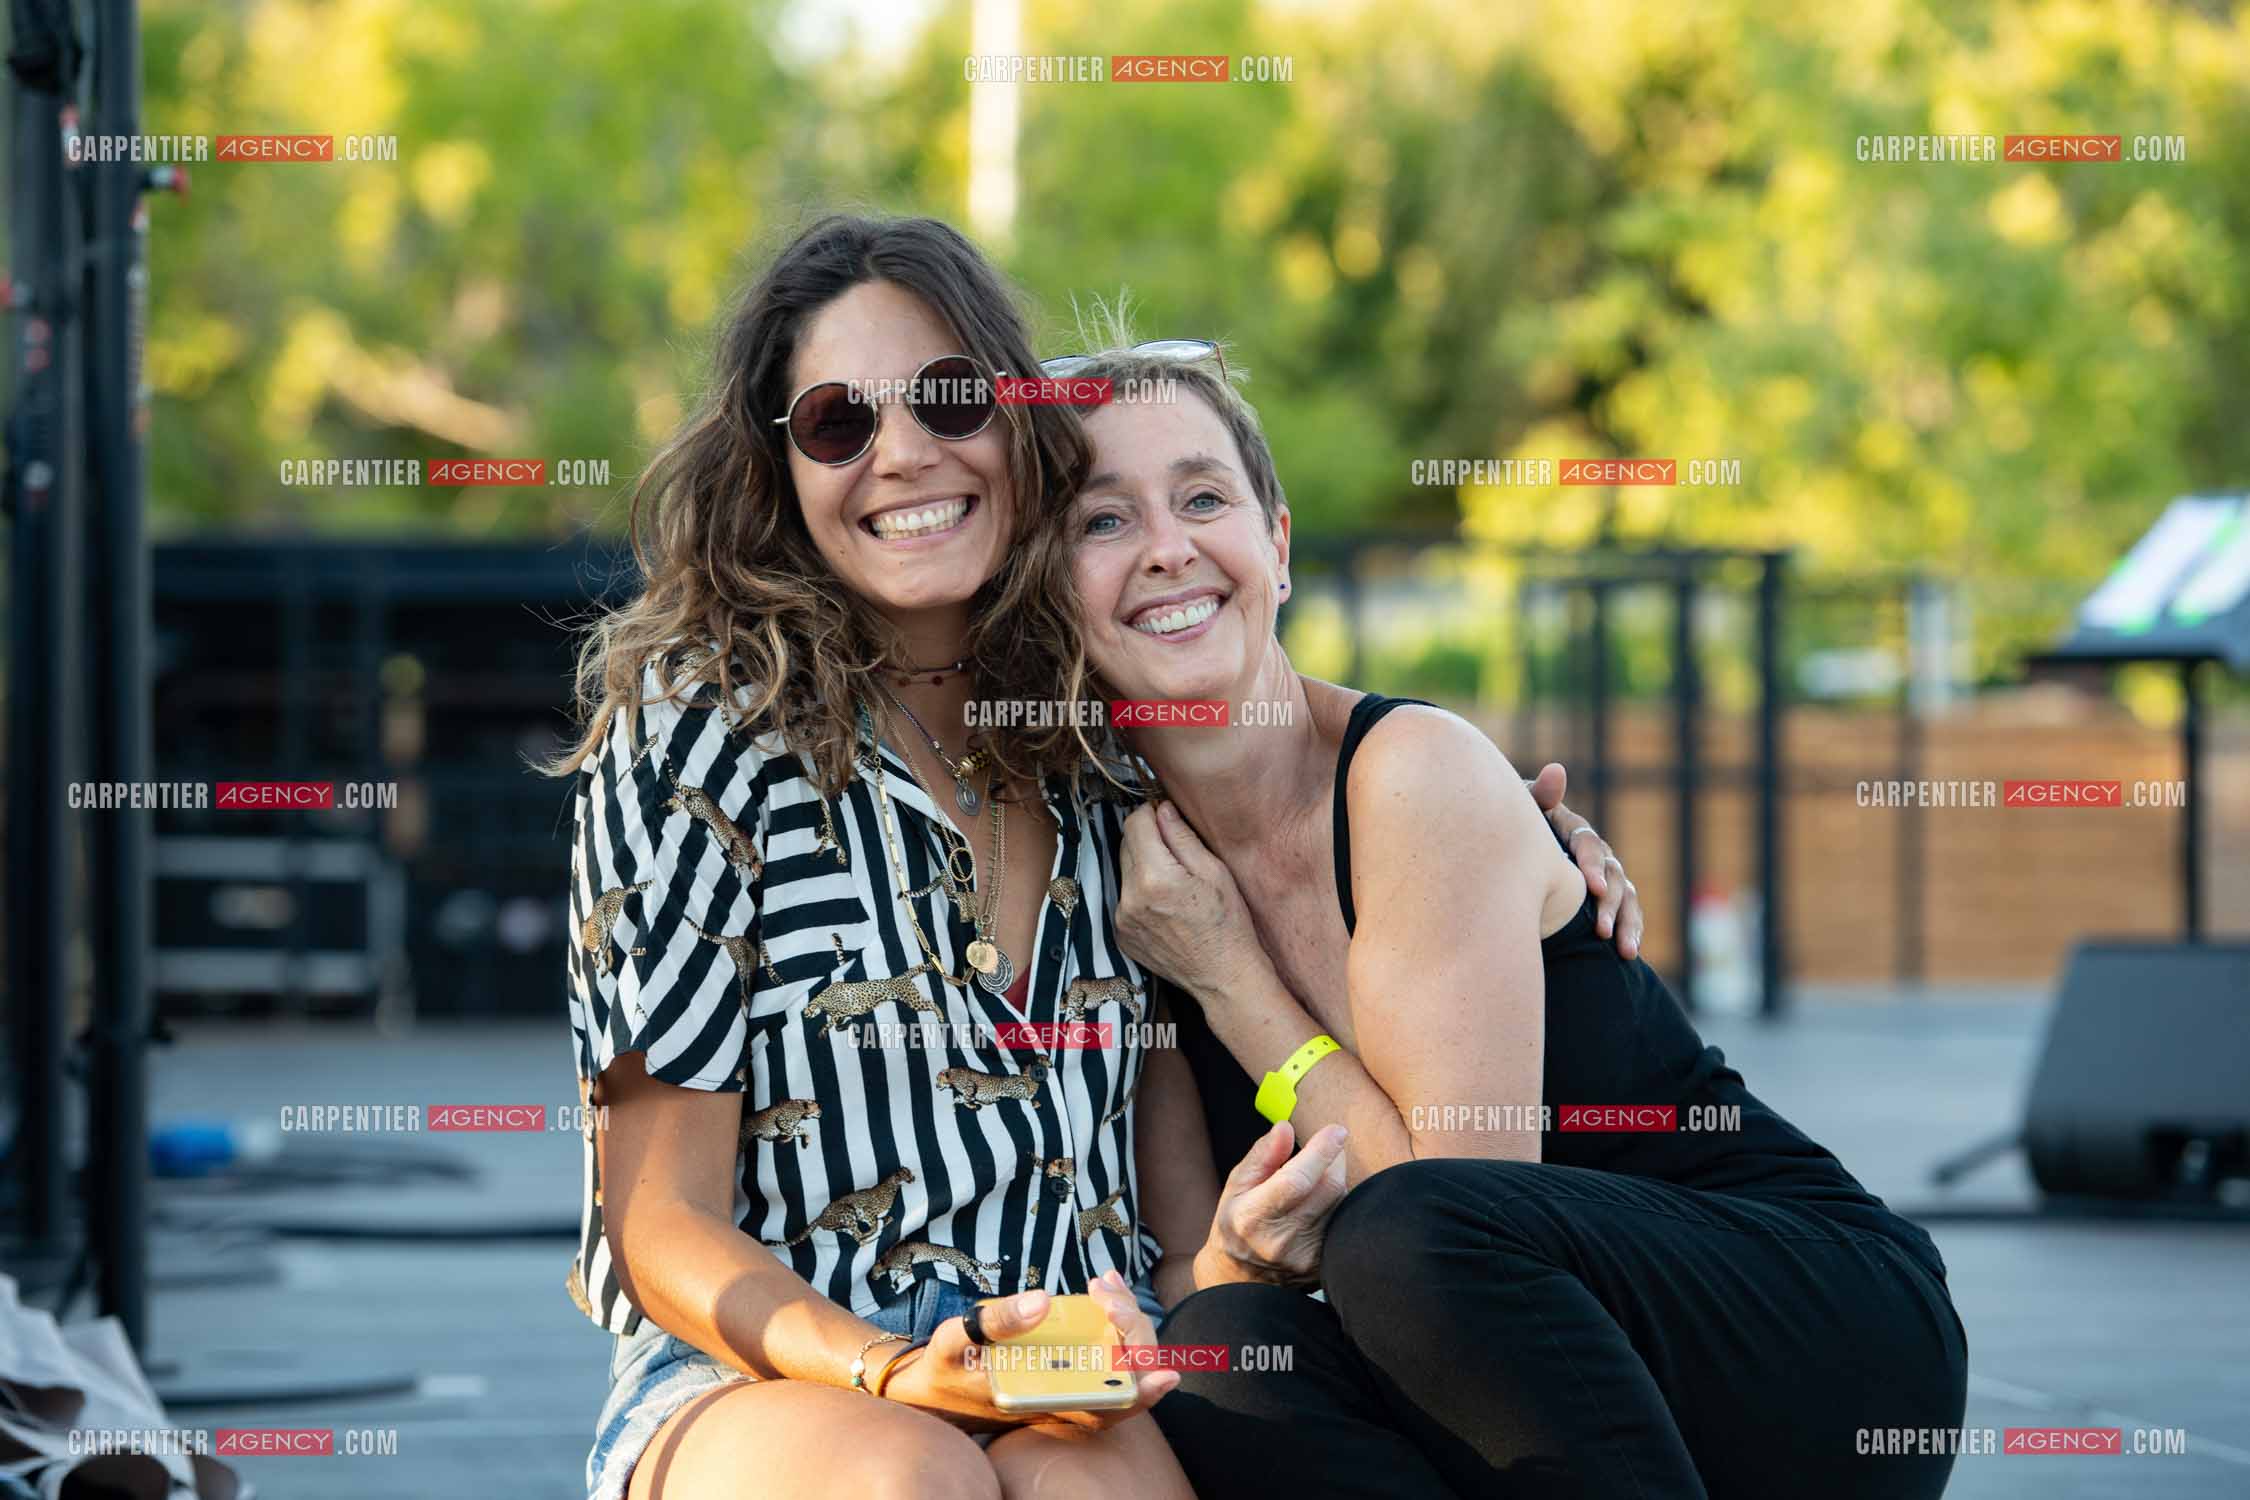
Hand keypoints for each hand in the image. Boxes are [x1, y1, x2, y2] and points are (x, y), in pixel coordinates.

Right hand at [881, 1278, 1178, 1432]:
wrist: (930, 1390)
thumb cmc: (943, 1367)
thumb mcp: (955, 1340)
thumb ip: (996, 1322)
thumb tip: (1042, 1301)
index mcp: (1043, 1404)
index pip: (1108, 1408)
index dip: (1142, 1392)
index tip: (1166, 1372)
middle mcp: (1064, 1399)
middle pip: (1125, 1374)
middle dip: (1131, 1328)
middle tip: (1107, 1289)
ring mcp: (1069, 1381)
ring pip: (1120, 1357)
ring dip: (1125, 1318)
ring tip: (1106, 1282)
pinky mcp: (1066, 1366)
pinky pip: (1104, 1346)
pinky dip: (1110, 1317)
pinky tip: (1101, 1288)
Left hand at [1115, 801, 1268, 1001]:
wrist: (1223, 977)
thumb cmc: (1228, 924)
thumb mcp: (1214, 872)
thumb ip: (1182, 837)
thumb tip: (1161, 809)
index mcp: (1154, 877)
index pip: (1135, 823)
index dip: (1152, 813)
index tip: (1167, 818)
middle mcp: (1129, 898)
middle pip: (1126, 844)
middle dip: (1147, 839)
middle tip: (1176, 851)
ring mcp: (1122, 919)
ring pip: (1125, 871)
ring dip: (1143, 866)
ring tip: (1174, 883)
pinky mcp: (1121, 934)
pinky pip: (1125, 898)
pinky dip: (1140, 893)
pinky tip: (1166, 906)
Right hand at [1194, 1121, 1350, 1290]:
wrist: (1239, 1280)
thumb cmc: (1236, 1223)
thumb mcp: (1236, 1185)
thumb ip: (1262, 1156)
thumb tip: (1286, 1128)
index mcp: (1253, 1217)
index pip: (1296, 1180)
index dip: (1320, 1152)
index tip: (1336, 1130)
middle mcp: (1282, 1241)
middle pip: (1329, 1188)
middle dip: (1334, 1159)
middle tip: (1324, 1148)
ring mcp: (1305, 1258)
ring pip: (1341, 1204)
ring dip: (1334, 1182)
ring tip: (1312, 1182)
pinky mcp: (1322, 1266)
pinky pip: (1342, 1222)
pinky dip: (1337, 1205)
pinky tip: (1318, 1206)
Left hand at [1527, 763, 1642, 958]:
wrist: (1507, 853)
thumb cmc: (1510, 830)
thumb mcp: (1519, 811)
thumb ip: (1538, 797)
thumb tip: (1556, 771)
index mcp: (1573, 830)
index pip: (1589, 845)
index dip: (1592, 865)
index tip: (1591, 889)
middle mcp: (1596, 852)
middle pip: (1612, 875)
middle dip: (1609, 904)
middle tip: (1600, 930)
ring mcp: (1605, 875)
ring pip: (1625, 897)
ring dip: (1626, 923)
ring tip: (1625, 950)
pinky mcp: (1607, 898)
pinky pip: (1628, 913)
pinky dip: (1631, 931)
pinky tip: (1628, 953)